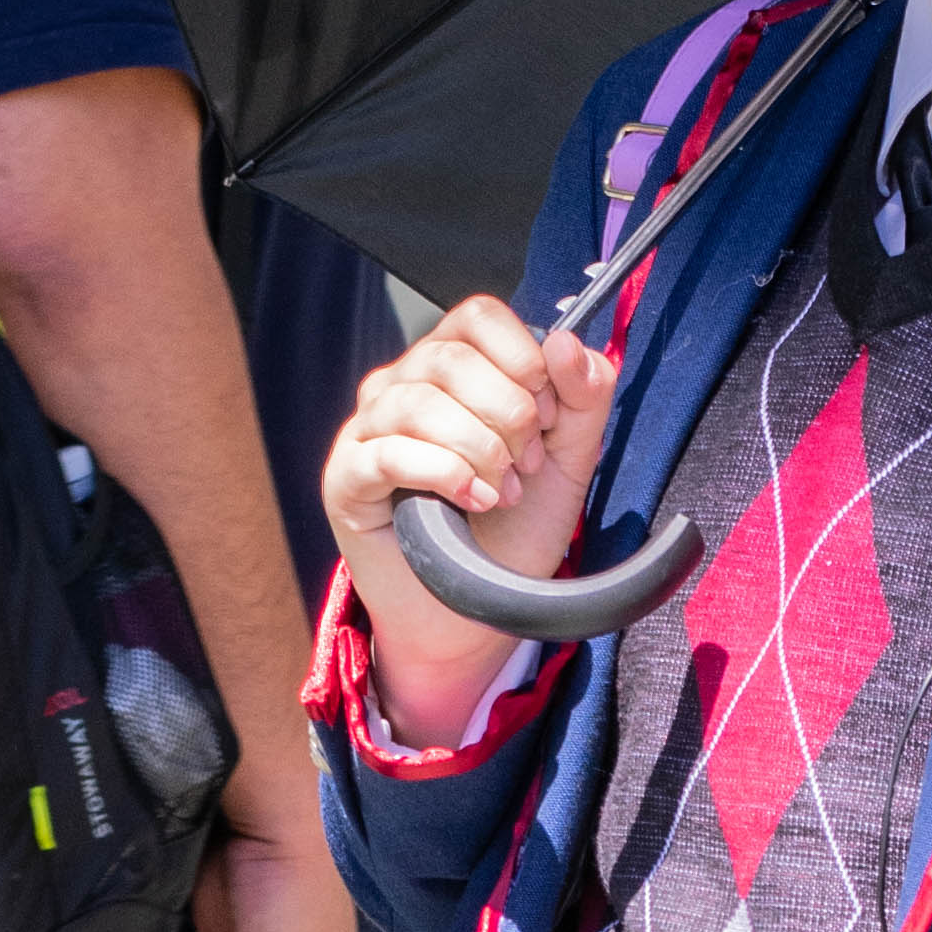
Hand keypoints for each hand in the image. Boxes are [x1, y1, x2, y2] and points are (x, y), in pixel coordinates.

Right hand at [326, 296, 618, 730]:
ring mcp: (368, 429)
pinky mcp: (347, 477)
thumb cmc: (513, 533)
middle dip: (505, 413)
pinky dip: (442, 473)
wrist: (478, 614)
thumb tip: (566, 342)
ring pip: (418, 401)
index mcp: (454, 367)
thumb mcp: (568, 460)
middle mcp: (403, 385)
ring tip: (502, 493)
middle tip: (526, 465)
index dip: (520, 357)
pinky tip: (471, 501)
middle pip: (449, 356)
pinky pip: (388, 452)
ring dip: (477, 449)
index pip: (477, 316)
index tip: (547, 413)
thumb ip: (583, 399)